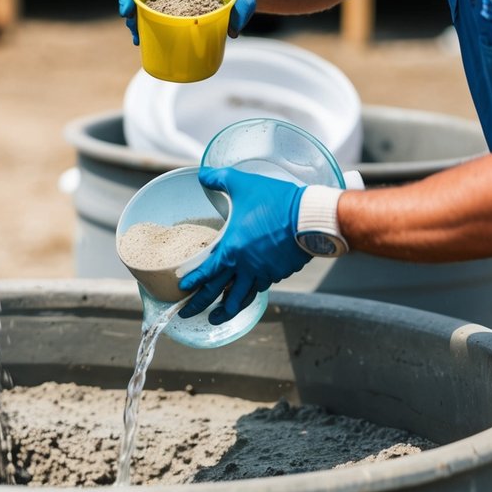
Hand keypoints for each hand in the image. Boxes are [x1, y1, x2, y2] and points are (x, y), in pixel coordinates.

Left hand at [178, 167, 309, 323]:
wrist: (310, 216)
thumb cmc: (275, 200)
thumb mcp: (242, 183)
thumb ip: (219, 179)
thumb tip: (202, 174)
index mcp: (231, 250)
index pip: (205, 273)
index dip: (192, 283)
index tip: (181, 290)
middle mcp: (245, 267)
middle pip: (219, 294)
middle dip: (201, 307)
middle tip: (188, 315)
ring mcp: (264, 273)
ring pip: (242, 296)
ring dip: (228, 308)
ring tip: (219, 317)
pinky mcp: (281, 272)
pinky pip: (262, 285)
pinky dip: (252, 291)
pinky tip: (249, 290)